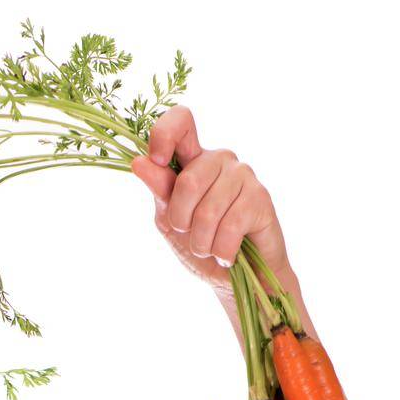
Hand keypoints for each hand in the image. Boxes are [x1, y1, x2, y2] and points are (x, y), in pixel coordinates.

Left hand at [130, 107, 289, 294]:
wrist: (238, 278)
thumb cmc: (202, 246)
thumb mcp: (171, 221)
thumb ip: (160, 191)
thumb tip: (139, 162)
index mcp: (192, 160)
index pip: (181, 121)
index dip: (164, 134)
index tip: (158, 160)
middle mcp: (219, 159)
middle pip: (188, 181)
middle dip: (182, 221)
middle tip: (191, 234)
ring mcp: (242, 175)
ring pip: (208, 210)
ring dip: (202, 243)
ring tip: (210, 248)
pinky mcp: (260, 197)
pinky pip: (229, 227)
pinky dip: (221, 252)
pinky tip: (227, 254)